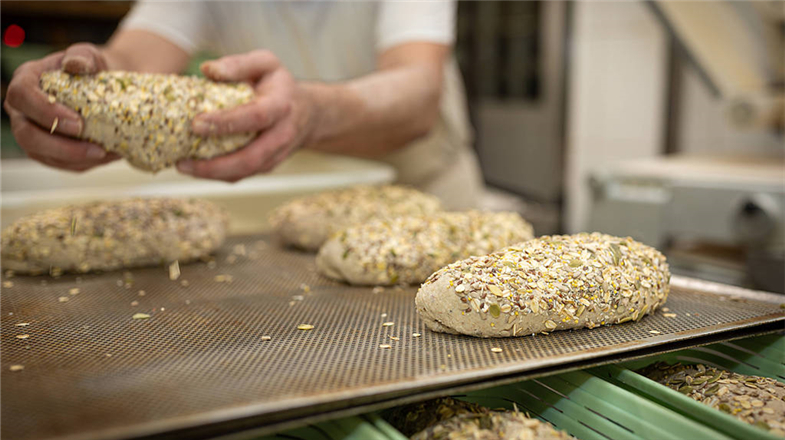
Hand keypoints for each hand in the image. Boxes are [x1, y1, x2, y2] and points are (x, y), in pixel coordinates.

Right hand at [3, 43, 118, 170]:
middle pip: (26, 134)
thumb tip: (74, 64)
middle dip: (61, 146)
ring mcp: (32, 132)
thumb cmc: (92, 69)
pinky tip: (107, 156)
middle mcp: (22, 109)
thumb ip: (82, 56)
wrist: (103, 86)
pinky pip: (60, 164)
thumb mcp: (89, 56)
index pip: (21, 95)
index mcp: (26, 81)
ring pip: (43, 154)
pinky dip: (84, 163)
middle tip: (96, 149)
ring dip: (76, 159)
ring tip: (107, 154)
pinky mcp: (47, 150)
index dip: (45, 112)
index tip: (78, 122)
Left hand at [176, 50, 314, 181]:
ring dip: (213, 174)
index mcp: (281, 106)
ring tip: (182, 166)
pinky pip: (243, 175)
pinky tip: (195, 168)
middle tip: (183, 161)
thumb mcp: (266, 63)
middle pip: (251, 157)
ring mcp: (277, 154)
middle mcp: (282, 134)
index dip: (226, 122)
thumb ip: (239, 64)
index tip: (196, 123)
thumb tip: (206, 69)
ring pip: (245, 171)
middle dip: (216, 164)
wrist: (309, 113)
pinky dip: (218, 175)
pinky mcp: (268, 166)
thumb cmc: (279, 84)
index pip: (255, 117)